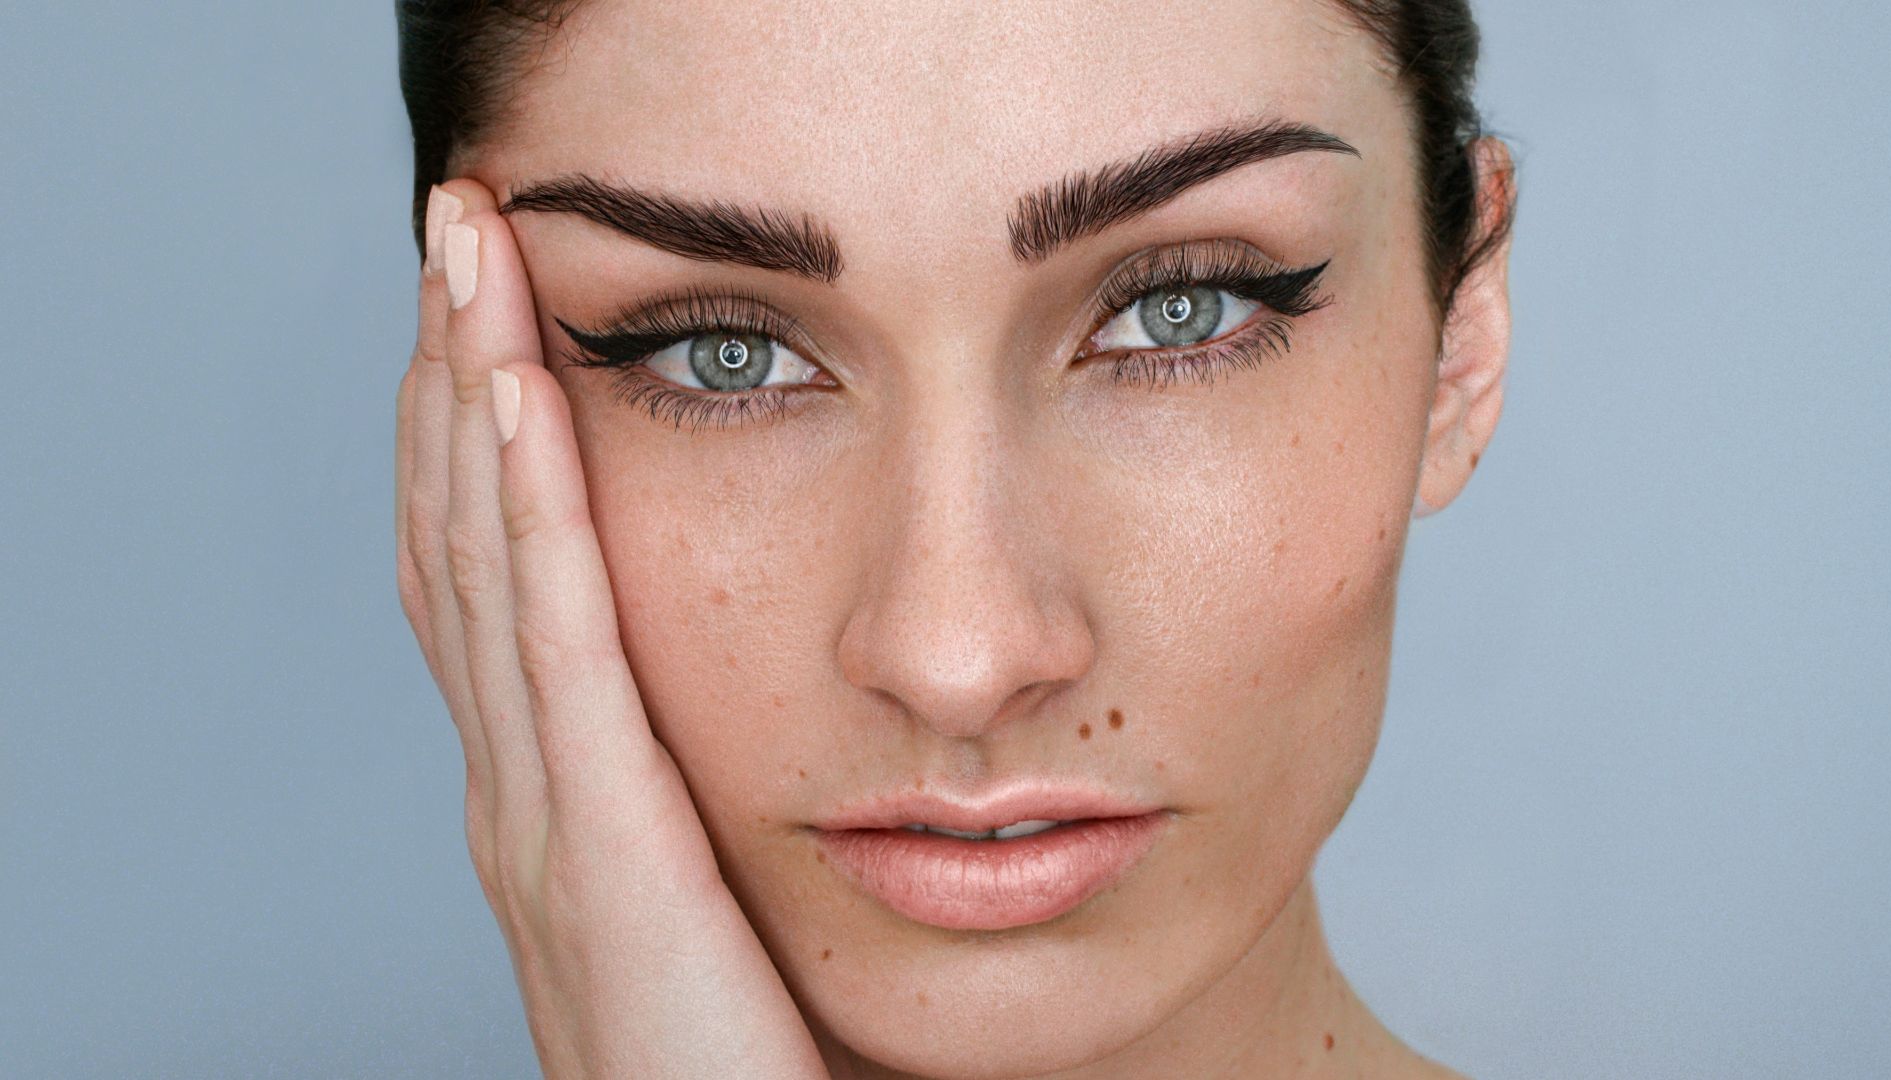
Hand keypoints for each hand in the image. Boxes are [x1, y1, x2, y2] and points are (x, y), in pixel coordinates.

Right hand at [394, 178, 831, 1079]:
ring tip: (468, 258)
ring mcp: (540, 818)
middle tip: (457, 226)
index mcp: (558, 794)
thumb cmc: (743, 1063)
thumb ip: (710, 798)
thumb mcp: (718, 899)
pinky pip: (557, 647)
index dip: (479, 433)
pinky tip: (518, 401)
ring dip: (468, 396)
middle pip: (464, 540)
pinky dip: (527, 513)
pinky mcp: (594, 850)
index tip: (494, 303)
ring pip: (484, 564)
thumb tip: (767, 703)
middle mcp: (523, 789)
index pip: (499, 575)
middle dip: (451, 371)